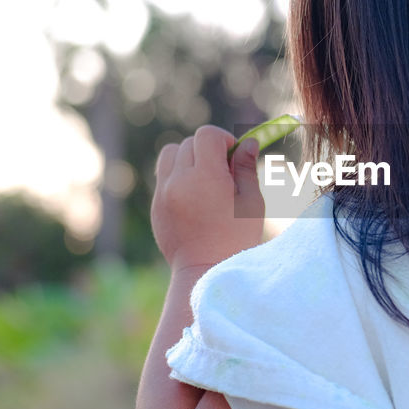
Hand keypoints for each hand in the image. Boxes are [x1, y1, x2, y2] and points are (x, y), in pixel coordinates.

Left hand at [151, 125, 264, 272]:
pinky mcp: (156, 206)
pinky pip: (164, 176)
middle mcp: (179, 181)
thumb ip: (247, 168)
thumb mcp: (251, 202)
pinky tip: (194, 197)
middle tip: (224, 172)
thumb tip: (248, 142)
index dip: (223, 140)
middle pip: (189, 143)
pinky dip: (178, 177)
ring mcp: (163, 193)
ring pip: (170, 154)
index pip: (206, 135)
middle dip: (208, 150)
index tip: (234, 156)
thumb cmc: (236, 239)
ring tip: (204, 179)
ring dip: (188, 158)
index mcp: (206, 177)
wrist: (204, 273)